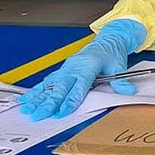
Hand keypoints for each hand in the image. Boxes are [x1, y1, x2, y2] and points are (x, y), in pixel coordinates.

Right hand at [18, 19, 146, 120]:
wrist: (107, 40)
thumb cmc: (111, 52)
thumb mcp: (119, 65)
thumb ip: (121, 80)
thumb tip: (128, 90)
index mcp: (88, 65)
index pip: (78, 86)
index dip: (70, 100)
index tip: (61, 112)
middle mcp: (74, 67)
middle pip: (60, 87)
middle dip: (49, 102)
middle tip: (39, 115)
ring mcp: (66, 68)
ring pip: (50, 85)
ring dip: (38, 97)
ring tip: (27, 108)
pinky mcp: (62, 70)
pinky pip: (48, 81)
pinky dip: (36, 90)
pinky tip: (27, 99)